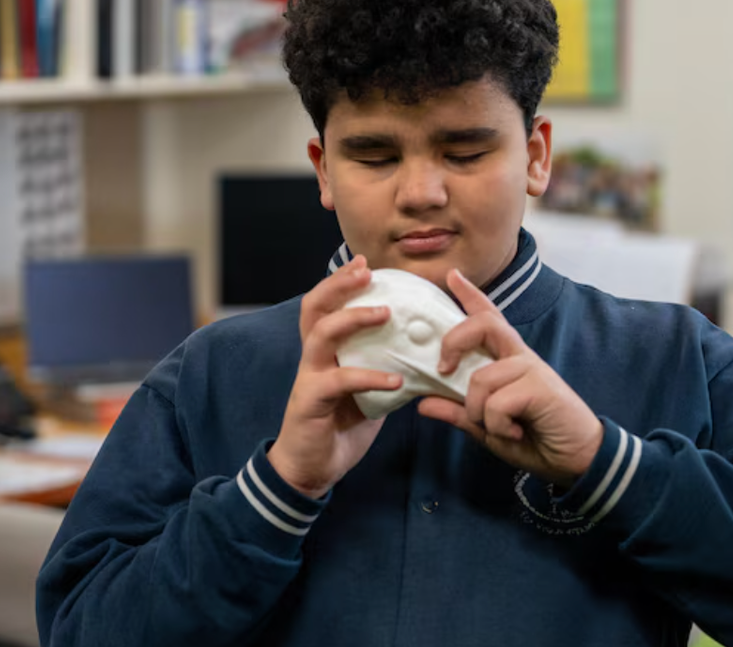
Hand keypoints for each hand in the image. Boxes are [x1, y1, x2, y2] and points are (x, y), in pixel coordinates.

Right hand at [269, 256, 402, 498]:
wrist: (312, 469)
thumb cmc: (340, 426)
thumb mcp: (367, 391)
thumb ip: (384, 366)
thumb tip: (424, 353)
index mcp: (324, 351)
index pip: (325, 305)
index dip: (341, 281)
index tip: (366, 263)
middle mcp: (312, 358)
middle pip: (315, 307)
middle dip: (339, 284)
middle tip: (366, 271)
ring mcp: (309, 377)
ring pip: (321, 334)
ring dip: (353, 318)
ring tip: (384, 313)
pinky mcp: (311, 401)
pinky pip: (339, 381)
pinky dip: (369, 377)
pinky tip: (394, 379)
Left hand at [418, 269, 602, 487]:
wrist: (577, 458)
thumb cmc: (535, 439)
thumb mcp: (487, 428)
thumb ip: (459, 413)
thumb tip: (424, 404)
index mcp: (507, 361)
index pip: (489, 319)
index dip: (470, 295)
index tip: (452, 275)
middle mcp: (519, 357)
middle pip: (483, 325)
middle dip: (454, 340)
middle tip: (444, 369)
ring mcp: (531, 369)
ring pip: (481, 378)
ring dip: (479, 412)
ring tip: (498, 428)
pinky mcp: (540, 386)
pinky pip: (497, 403)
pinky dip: (497, 425)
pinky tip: (514, 433)